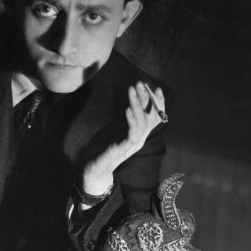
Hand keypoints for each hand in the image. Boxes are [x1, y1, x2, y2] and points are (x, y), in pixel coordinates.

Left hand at [81, 82, 165, 196]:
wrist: (92, 167)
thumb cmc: (104, 146)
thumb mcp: (116, 126)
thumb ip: (126, 115)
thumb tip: (132, 97)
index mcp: (139, 133)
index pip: (155, 117)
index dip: (158, 103)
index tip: (156, 87)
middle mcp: (139, 139)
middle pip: (151, 117)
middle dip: (147, 98)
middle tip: (140, 82)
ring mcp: (132, 145)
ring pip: (142, 123)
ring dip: (138, 105)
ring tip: (131, 90)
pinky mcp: (122, 150)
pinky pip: (132, 134)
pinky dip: (131, 120)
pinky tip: (127, 109)